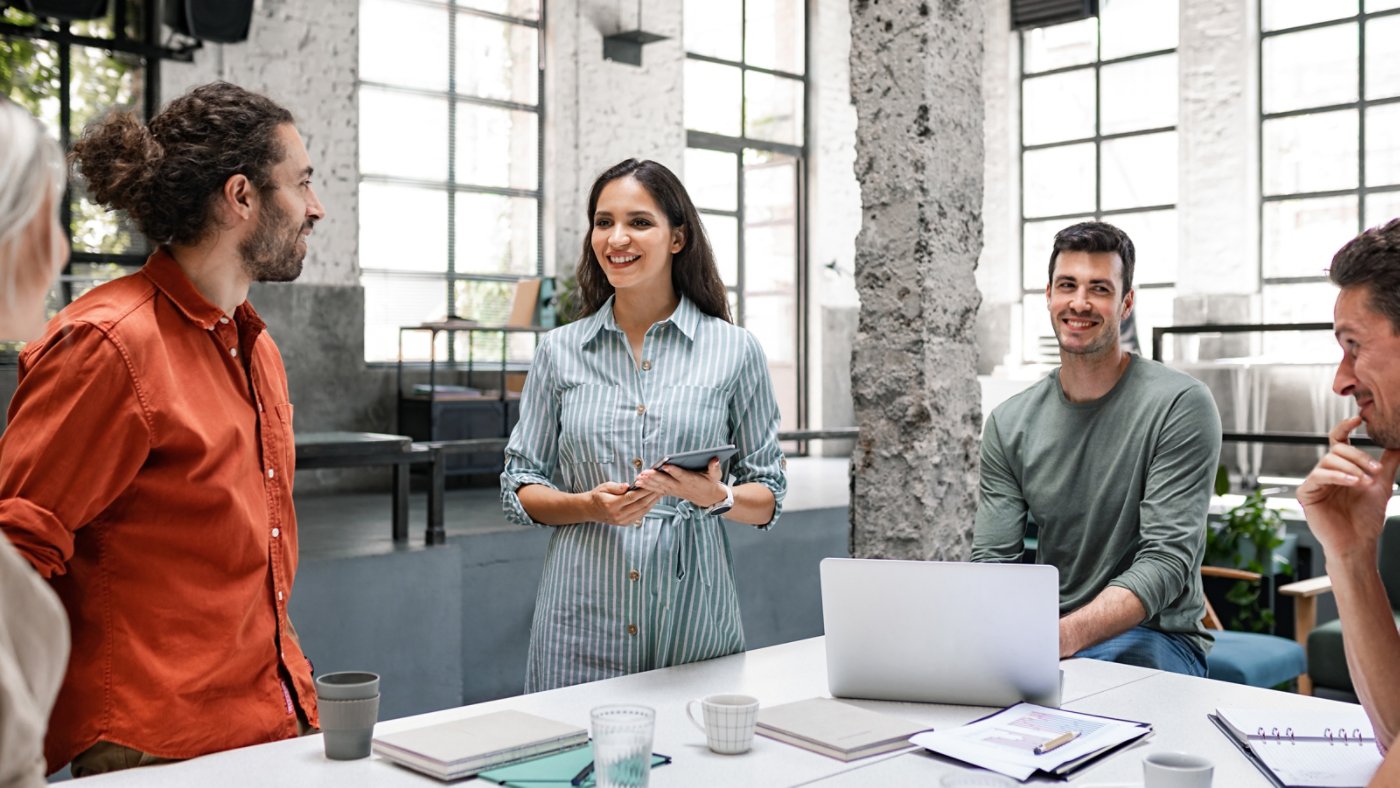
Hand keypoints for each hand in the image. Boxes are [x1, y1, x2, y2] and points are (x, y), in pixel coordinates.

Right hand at [586, 481, 661, 526]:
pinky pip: (640, 515)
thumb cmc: (597, 496)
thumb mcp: (604, 487)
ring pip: (642, 511)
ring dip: (652, 502)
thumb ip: (616, 487)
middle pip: (640, 505)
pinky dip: (648, 508)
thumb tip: (627, 486)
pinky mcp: (625, 523)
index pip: (632, 497)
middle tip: (661, 486)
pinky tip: (653, 501)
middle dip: (652, 495)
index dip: (644, 490)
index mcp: (612, 505)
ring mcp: (622, 521)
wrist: (590, 510)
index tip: (652, 483)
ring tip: (660, 493)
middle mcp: (618, 515)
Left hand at [632, 457, 725, 508]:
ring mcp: (675, 490)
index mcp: (692, 480)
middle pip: (667, 481)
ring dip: (648, 483)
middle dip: (655, 477)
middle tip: (645, 472)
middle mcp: (681, 486)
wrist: (708, 498)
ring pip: (660, 487)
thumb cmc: (710, 482)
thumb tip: (715, 459)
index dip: (674, 471)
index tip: (666, 465)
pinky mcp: (670, 492)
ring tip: (638, 478)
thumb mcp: (716, 475)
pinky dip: (648, 487)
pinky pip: (657, 490)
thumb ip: (714, 467)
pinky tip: (638, 484)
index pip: (682, 475)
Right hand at [1296, 415, 1399, 559]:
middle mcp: (1326, 473)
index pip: (1339, 442)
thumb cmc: (1366, 518)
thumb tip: (1399, 443)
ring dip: (1351, 468)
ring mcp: (1315, 482)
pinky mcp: (1306, 493)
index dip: (1345, 428)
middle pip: (1336, 450)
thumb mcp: (1382, 484)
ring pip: (1328, 461)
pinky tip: (1353, 482)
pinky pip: (1318, 476)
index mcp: (1341, 469)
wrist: (1358, 543)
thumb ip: (1387, 462)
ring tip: (1365, 481)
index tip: (1358, 419)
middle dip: (1357, 456)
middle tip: (1375, 469)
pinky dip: (1337, 476)